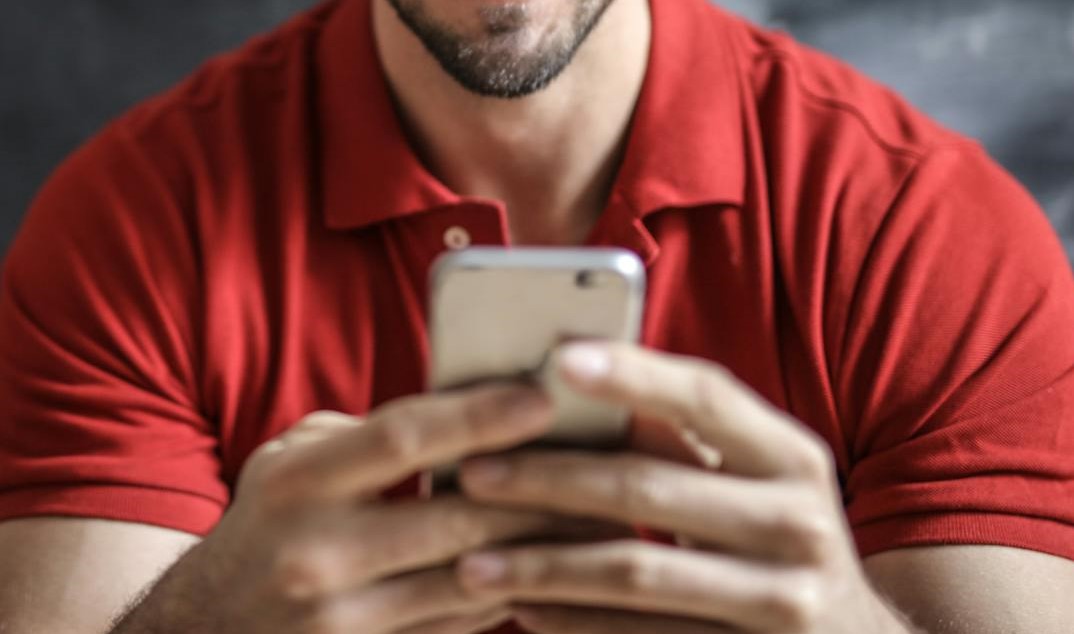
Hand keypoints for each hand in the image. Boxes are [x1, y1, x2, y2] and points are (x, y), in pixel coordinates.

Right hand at [113, 384, 609, 633]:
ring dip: (542, 550)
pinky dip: (510, 594)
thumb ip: (366, 437)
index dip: (478, 414)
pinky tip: (550, 568)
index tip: (543, 397)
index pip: (402, 438)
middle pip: (456, 519)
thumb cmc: (265, 525)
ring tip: (601, 518)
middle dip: (540, 493)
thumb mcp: (289, 462)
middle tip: (607, 464)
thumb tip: (468, 412)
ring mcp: (341, 621)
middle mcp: (316, 555)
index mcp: (297, 483)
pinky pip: (461, 625)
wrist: (201, 629)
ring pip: (472, 581)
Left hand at [454, 343, 913, 633]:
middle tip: (472, 473)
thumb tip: (579, 388)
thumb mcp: (760, 482)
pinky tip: (521, 610)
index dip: (632, 373)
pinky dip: (572, 622)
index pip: (707, 397)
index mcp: (793, 457)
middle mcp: (799, 523)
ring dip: (542, 564)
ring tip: (471, 560)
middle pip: (649, 487)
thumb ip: (689, 441)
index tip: (556, 357)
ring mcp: (781, 600)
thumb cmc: (782, 541)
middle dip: (550, 478)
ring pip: (634, 572)